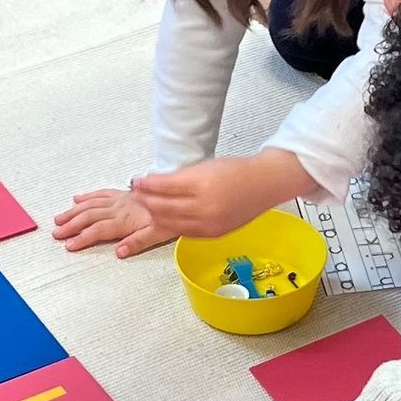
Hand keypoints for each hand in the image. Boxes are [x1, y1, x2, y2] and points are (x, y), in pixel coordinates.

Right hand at [52, 188, 176, 258]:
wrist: (177, 194)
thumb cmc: (170, 217)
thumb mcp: (159, 234)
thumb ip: (138, 242)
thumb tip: (119, 252)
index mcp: (126, 220)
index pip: (99, 230)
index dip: (83, 238)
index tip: (69, 245)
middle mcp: (119, 208)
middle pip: (89, 217)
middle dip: (71, 225)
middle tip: (56, 234)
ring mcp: (119, 199)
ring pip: (91, 204)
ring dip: (73, 212)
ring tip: (59, 219)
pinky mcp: (122, 193)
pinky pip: (101, 193)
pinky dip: (87, 196)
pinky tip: (76, 199)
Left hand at [130, 154, 286, 240]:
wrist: (265, 185)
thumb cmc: (237, 171)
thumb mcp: (206, 166)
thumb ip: (179, 177)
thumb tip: (154, 183)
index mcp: (202, 185)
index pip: (164, 186)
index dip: (146, 184)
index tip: (136, 181)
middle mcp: (204, 207)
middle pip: (163, 207)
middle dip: (145, 201)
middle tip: (135, 194)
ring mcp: (209, 223)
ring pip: (171, 223)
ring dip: (154, 215)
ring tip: (145, 207)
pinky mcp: (213, 234)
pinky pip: (184, 232)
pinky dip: (170, 225)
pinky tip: (163, 219)